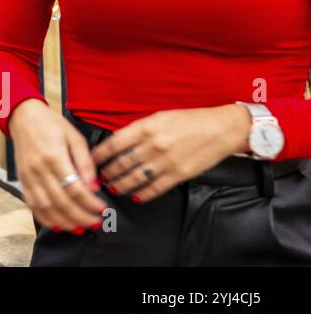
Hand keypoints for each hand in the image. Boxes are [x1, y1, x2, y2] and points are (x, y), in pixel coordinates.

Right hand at [9, 98, 107, 231]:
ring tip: (81, 227)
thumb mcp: (75, 137)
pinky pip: (32, 205)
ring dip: (64, 221)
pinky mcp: (22, 181)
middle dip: (80, 216)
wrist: (24, 117)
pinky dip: (45, 218)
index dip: (90, 203)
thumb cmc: (52, 124)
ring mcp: (27, 177)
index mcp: (53, 156)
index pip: (74, 188)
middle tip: (96, 223)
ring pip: (45, 207)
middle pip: (60, 202)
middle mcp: (38, 169)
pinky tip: (59, 225)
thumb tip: (94, 187)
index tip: (103, 209)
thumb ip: (85, 163)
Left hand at [90, 104, 252, 203]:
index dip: (100, 154)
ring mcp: (166, 161)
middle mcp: (154, 144)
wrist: (222, 129)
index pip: (115, 143)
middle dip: (108, 172)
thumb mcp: (159, 117)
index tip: (91, 160)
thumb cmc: (191, 120)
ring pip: (136, 177)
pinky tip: (136, 196)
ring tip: (113, 188)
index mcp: (147, 127)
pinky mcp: (180, 174)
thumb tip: (119, 142)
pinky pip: (156, 187)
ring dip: (121, 184)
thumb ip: (139, 130)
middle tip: (100, 177)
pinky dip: (144, 193)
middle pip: (123, 162)